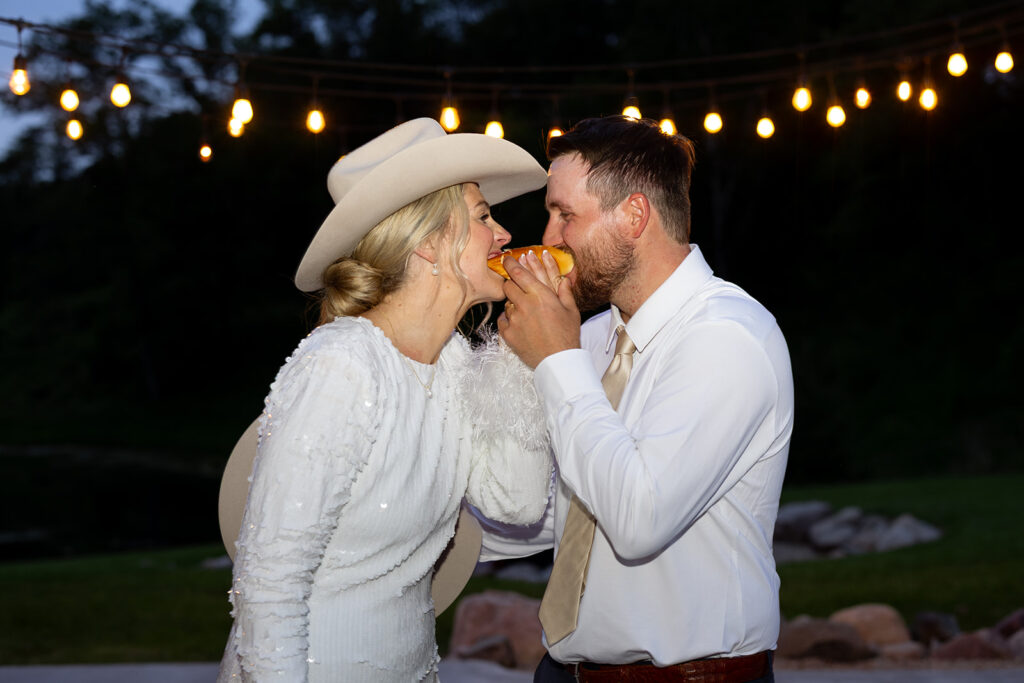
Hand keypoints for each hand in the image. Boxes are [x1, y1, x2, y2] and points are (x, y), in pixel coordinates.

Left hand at [497, 250, 580, 368]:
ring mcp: (514, 319)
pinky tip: (520, 326)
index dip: (511, 264)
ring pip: (506, 304)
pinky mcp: (508, 334)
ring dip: (513, 306)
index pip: (519, 273)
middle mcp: (525, 305)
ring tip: (526, 316)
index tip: (507, 260)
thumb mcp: (571, 310)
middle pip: (508, 286)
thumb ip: (565, 292)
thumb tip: (563, 279)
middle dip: (511, 285)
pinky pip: (503, 321)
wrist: (558, 360)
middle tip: (519, 291)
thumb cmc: (567, 335)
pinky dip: (509, 321)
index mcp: (540, 295)